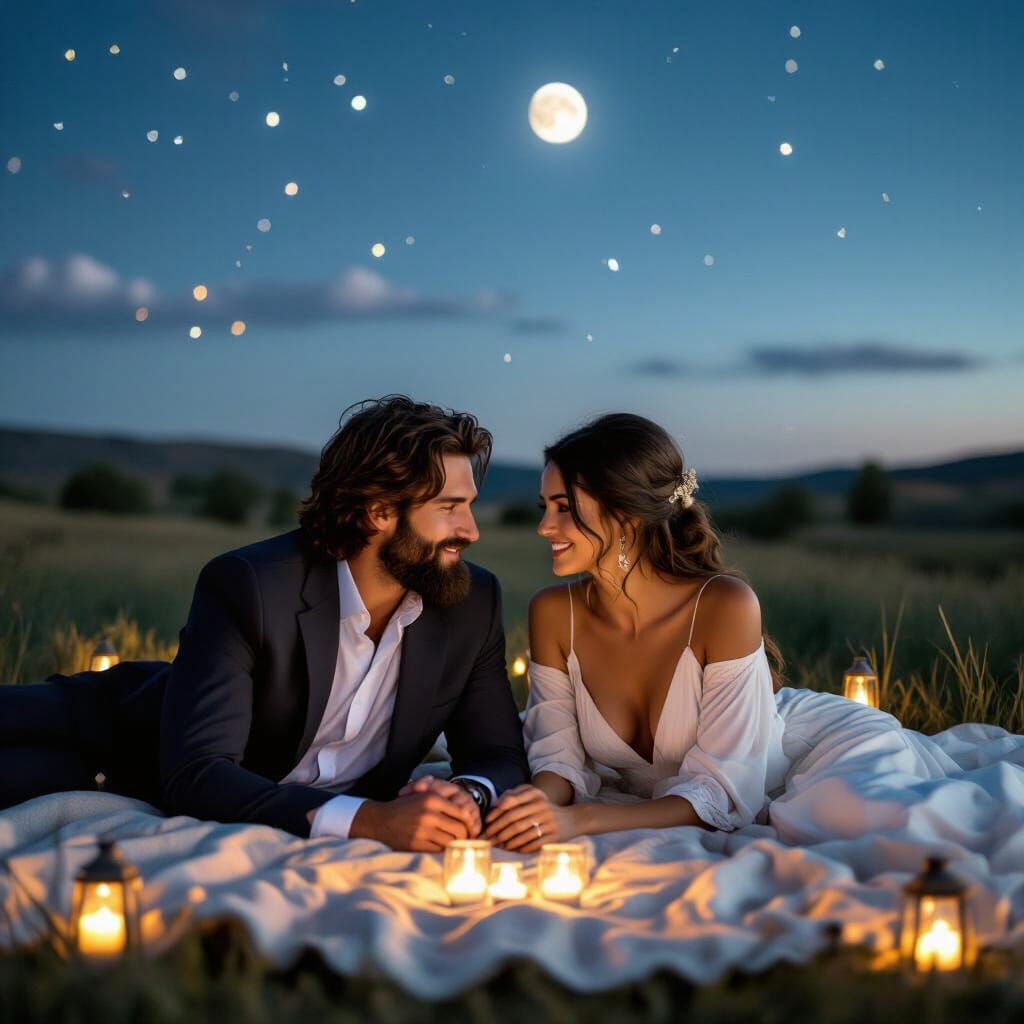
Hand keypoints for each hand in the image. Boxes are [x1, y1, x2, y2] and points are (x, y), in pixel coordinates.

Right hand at [350, 789, 478, 851]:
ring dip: (454, 845)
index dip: (470, 823)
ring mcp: (422, 830)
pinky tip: (441, 848)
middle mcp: (429, 814)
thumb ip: (443, 797)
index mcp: (433, 799)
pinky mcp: (416, 844)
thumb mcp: (422, 794)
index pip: (462, 813)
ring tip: (454, 845)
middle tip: (465, 840)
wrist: (380, 821)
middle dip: (465, 837)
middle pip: (459, 830)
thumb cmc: (405, 807)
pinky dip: (442, 851)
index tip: (471, 828)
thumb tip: (468, 811)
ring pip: (450, 842)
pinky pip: (438, 851)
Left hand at [483, 784, 576, 852]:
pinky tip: (513, 850)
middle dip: (498, 829)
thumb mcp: (534, 797)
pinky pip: (534, 843)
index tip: (487, 822)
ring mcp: (549, 821)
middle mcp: (542, 806)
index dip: (497, 812)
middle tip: (489, 837)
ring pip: (522, 832)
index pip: (511, 802)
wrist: (572, 819)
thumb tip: (497, 806)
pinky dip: (521, 847)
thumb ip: (515, 796)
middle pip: (514, 818)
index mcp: (535, 795)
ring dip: (508, 840)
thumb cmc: (545, 809)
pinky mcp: (554, 836)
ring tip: (499, 845)